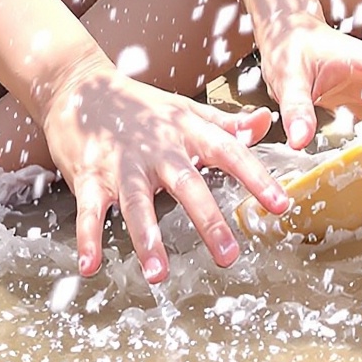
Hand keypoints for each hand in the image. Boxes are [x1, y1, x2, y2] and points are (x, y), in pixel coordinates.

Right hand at [35, 52, 287, 284]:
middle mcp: (157, 148)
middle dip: (207, 220)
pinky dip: (88, 237)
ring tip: (158, 275)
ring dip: (147, 238)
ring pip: (136, 202)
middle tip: (228, 256)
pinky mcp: (90, 176)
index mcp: (186, 130)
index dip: (256, 177)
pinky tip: (90, 265)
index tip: (281, 205)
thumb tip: (267, 121)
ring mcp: (122, 163)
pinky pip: (89, 210)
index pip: (228, 152)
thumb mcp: (186, 110)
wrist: (80, 86)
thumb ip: (226, 122)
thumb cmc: (141, 105)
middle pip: (186, 183)